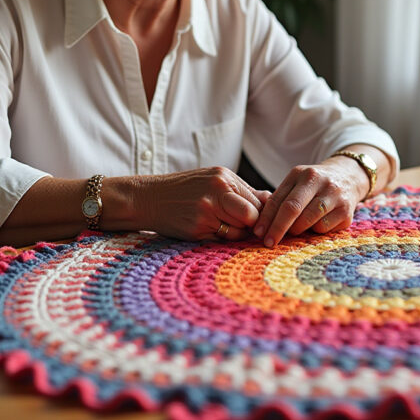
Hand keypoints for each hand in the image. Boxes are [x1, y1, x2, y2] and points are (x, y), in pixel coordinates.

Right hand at [139, 167, 263, 240]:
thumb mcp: (212, 180)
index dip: (262, 214)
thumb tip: (271, 202)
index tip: (257, 221)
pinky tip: (207, 231)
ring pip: (239, 232)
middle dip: (252, 226)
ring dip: (236, 235)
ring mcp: (206, 211)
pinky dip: (220, 240)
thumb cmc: (183, 190)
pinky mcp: (197, 229)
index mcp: (224, 177)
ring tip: (220, 227)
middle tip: (243, 228)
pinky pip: (221, 241)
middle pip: (253, 216)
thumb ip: (240, 191)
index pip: (260, 200)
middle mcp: (217, 192)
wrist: (147, 198)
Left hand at [252, 157, 367, 246]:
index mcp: (301, 174)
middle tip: (269, 242)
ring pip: (309, 221)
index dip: (266, 218)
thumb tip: (262, 225)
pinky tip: (316, 225)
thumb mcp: (296, 183)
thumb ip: (280, 199)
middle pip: (293, 209)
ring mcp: (335, 195)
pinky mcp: (346, 211)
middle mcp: (319, 181)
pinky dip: (316, 231)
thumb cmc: (314, 186)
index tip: (258, 233)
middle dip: (278, 228)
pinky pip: (324, 228)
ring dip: (298, 230)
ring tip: (296, 230)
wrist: (349, 176)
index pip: (279, 199)